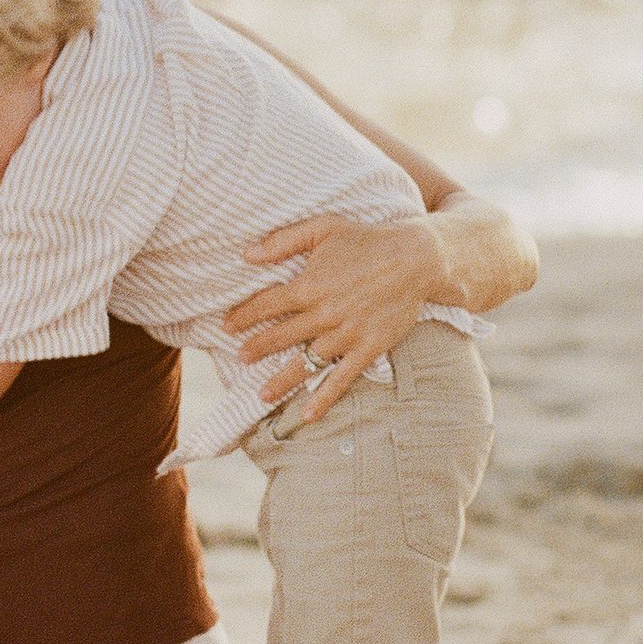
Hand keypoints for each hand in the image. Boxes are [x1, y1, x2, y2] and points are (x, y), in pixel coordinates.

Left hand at [224, 213, 447, 423]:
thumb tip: (246, 255)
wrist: (415, 259)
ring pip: (306, 362)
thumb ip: (282, 241)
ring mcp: (346, 334)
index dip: (243, 317)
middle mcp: (324, 314)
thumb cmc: (366, 240)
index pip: (266, 305)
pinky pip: (341, 378)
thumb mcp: (322, 229)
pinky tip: (307, 414)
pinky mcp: (368, 348)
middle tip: (239, 357)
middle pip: (280, 336)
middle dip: (256, 348)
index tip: (227, 326)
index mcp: (309, 286)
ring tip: (262, 393)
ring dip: (282, 379)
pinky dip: (324, 398)